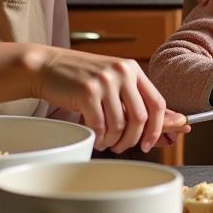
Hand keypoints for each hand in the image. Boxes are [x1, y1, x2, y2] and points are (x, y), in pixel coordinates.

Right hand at [36, 47, 185, 153]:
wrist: (49, 66)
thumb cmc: (82, 77)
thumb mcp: (112, 79)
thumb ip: (132, 97)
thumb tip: (163, 123)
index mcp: (132, 69)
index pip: (157, 102)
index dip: (156, 128)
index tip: (149, 143)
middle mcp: (122, 72)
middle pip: (141, 117)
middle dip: (133, 139)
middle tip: (122, 147)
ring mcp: (105, 81)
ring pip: (120, 125)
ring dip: (114, 141)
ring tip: (106, 143)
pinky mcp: (87, 92)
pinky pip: (100, 126)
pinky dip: (99, 139)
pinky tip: (96, 139)